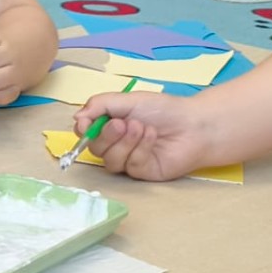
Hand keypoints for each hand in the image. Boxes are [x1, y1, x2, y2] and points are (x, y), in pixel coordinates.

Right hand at [74, 91, 215, 181]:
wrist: (194, 125)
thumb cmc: (163, 110)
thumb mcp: (128, 100)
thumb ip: (100, 105)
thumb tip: (77, 118)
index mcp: (109, 125)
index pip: (85, 132)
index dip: (83, 130)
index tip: (86, 123)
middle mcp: (115, 144)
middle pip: (94, 148)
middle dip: (107, 135)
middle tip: (123, 124)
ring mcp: (127, 160)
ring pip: (110, 160)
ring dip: (125, 142)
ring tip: (143, 128)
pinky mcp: (141, 172)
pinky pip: (129, 165)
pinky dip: (140, 149)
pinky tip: (152, 137)